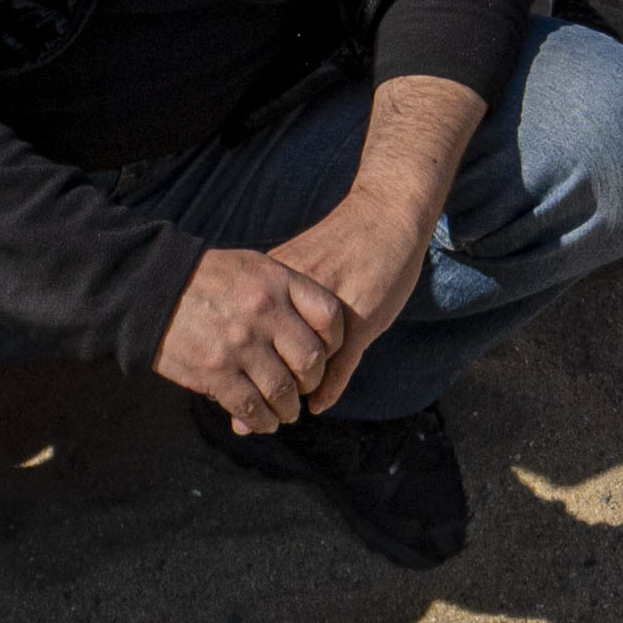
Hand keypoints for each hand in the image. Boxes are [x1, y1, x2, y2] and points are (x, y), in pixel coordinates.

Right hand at [156, 244, 359, 434]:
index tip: (326, 354)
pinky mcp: (215, 373)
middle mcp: (264, 313)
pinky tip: (265, 422)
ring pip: (283, 391)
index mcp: (278, 282)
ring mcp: (240, 345)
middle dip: (312, 382)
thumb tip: (316, 322)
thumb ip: (286, 289)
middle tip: (305, 389)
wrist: (153, 290)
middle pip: (310, 360)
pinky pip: (251, 408)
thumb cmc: (208, 277)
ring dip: (289, 408)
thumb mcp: (254, 265)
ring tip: (286, 412)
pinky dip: (263, 421)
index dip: (335, 341)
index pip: (328, 315)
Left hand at [262, 193, 435, 403]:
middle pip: (272, 354)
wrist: (386, 214)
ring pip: (305, 365)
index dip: (243, 364)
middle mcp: (298, 298)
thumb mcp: (298, 265)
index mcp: (278, 282)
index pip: (250, 335)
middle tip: (261, 407)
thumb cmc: (339, 243)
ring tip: (288, 406)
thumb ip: (272, 303)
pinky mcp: (362, 321)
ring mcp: (331, 311)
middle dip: (264, 384)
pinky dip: (328, 389)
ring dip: (296, 389)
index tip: (237, 384)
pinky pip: (340, 366)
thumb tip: (246, 332)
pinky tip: (319, 403)